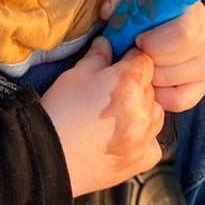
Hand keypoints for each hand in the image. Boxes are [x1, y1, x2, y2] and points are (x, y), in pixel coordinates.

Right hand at [40, 37, 164, 196]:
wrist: (48, 158)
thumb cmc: (59, 113)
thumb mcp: (74, 76)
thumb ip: (96, 57)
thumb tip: (107, 44)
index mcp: (127, 83)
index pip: (144, 60)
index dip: (130, 58)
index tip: (120, 62)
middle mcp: (142, 110)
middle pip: (150, 86)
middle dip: (136, 84)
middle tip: (112, 89)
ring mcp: (143, 138)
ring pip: (156, 114)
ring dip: (143, 109)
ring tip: (119, 113)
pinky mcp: (140, 161)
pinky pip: (154, 145)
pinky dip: (145, 139)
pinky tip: (126, 137)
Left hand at [133, 1, 204, 112]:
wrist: (171, 15)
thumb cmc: (150, 6)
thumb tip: (108, 12)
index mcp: (194, 15)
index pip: (182, 35)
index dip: (152, 41)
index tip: (137, 37)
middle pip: (167, 63)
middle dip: (142, 59)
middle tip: (133, 50)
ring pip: (167, 83)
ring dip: (146, 75)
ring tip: (141, 60)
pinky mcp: (201, 87)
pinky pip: (176, 101)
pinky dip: (157, 94)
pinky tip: (150, 76)